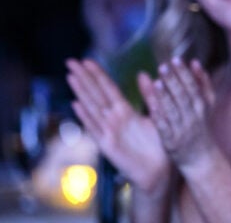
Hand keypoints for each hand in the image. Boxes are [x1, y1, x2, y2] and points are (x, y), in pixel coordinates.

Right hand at [66, 58, 169, 193]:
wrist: (160, 170)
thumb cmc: (159, 144)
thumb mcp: (157, 116)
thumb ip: (150, 96)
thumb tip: (144, 74)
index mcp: (125, 112)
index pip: (108, 88)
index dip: (97, 74)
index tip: (87, 60)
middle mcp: (114, 119)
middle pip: (96, 94)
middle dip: (83, 77)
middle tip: (70, 61)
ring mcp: (109, 131)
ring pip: (92, 107)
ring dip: (81, 92)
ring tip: (71, 76)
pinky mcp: (108, 145)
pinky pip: (94, 128)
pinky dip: (85, 117)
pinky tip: (76, 104)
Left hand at [144, 58, 216, 170]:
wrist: (201, 159)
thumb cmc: (201, 127)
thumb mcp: (207, 105)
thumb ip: (203, 84)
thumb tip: (195, 62)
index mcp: (202, 107)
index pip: (193, 87)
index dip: (184, 73)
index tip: (176, 60)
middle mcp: (193, 117)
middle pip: (184, 97)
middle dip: (174, 81)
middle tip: (163, 66)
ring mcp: (182, 130)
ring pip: (174, 111)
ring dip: (165, 97)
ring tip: (157, 82)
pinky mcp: (171, 142)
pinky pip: (164, 128)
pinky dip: (159, 117)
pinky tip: (151, 106)